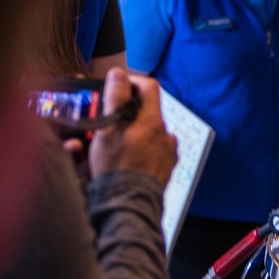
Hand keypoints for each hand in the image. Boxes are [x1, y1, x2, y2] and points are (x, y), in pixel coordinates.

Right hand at [88, 69, 177, 186]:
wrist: (129, 205)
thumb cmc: (116, 168)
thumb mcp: (109, 129)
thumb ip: (115, 99)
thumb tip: (119, 73)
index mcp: (153, 121)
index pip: (149, 86)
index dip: (132, 82)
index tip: (117, 87)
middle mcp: (166, 135)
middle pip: (149, 111)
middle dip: (130, 111)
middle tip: (111, 120)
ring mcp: (169, 153)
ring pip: (152, 131)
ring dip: (136, 131)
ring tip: (118, 143)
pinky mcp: (167, 168)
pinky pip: (156, 150)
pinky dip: (144, 148)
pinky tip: (130, 158)